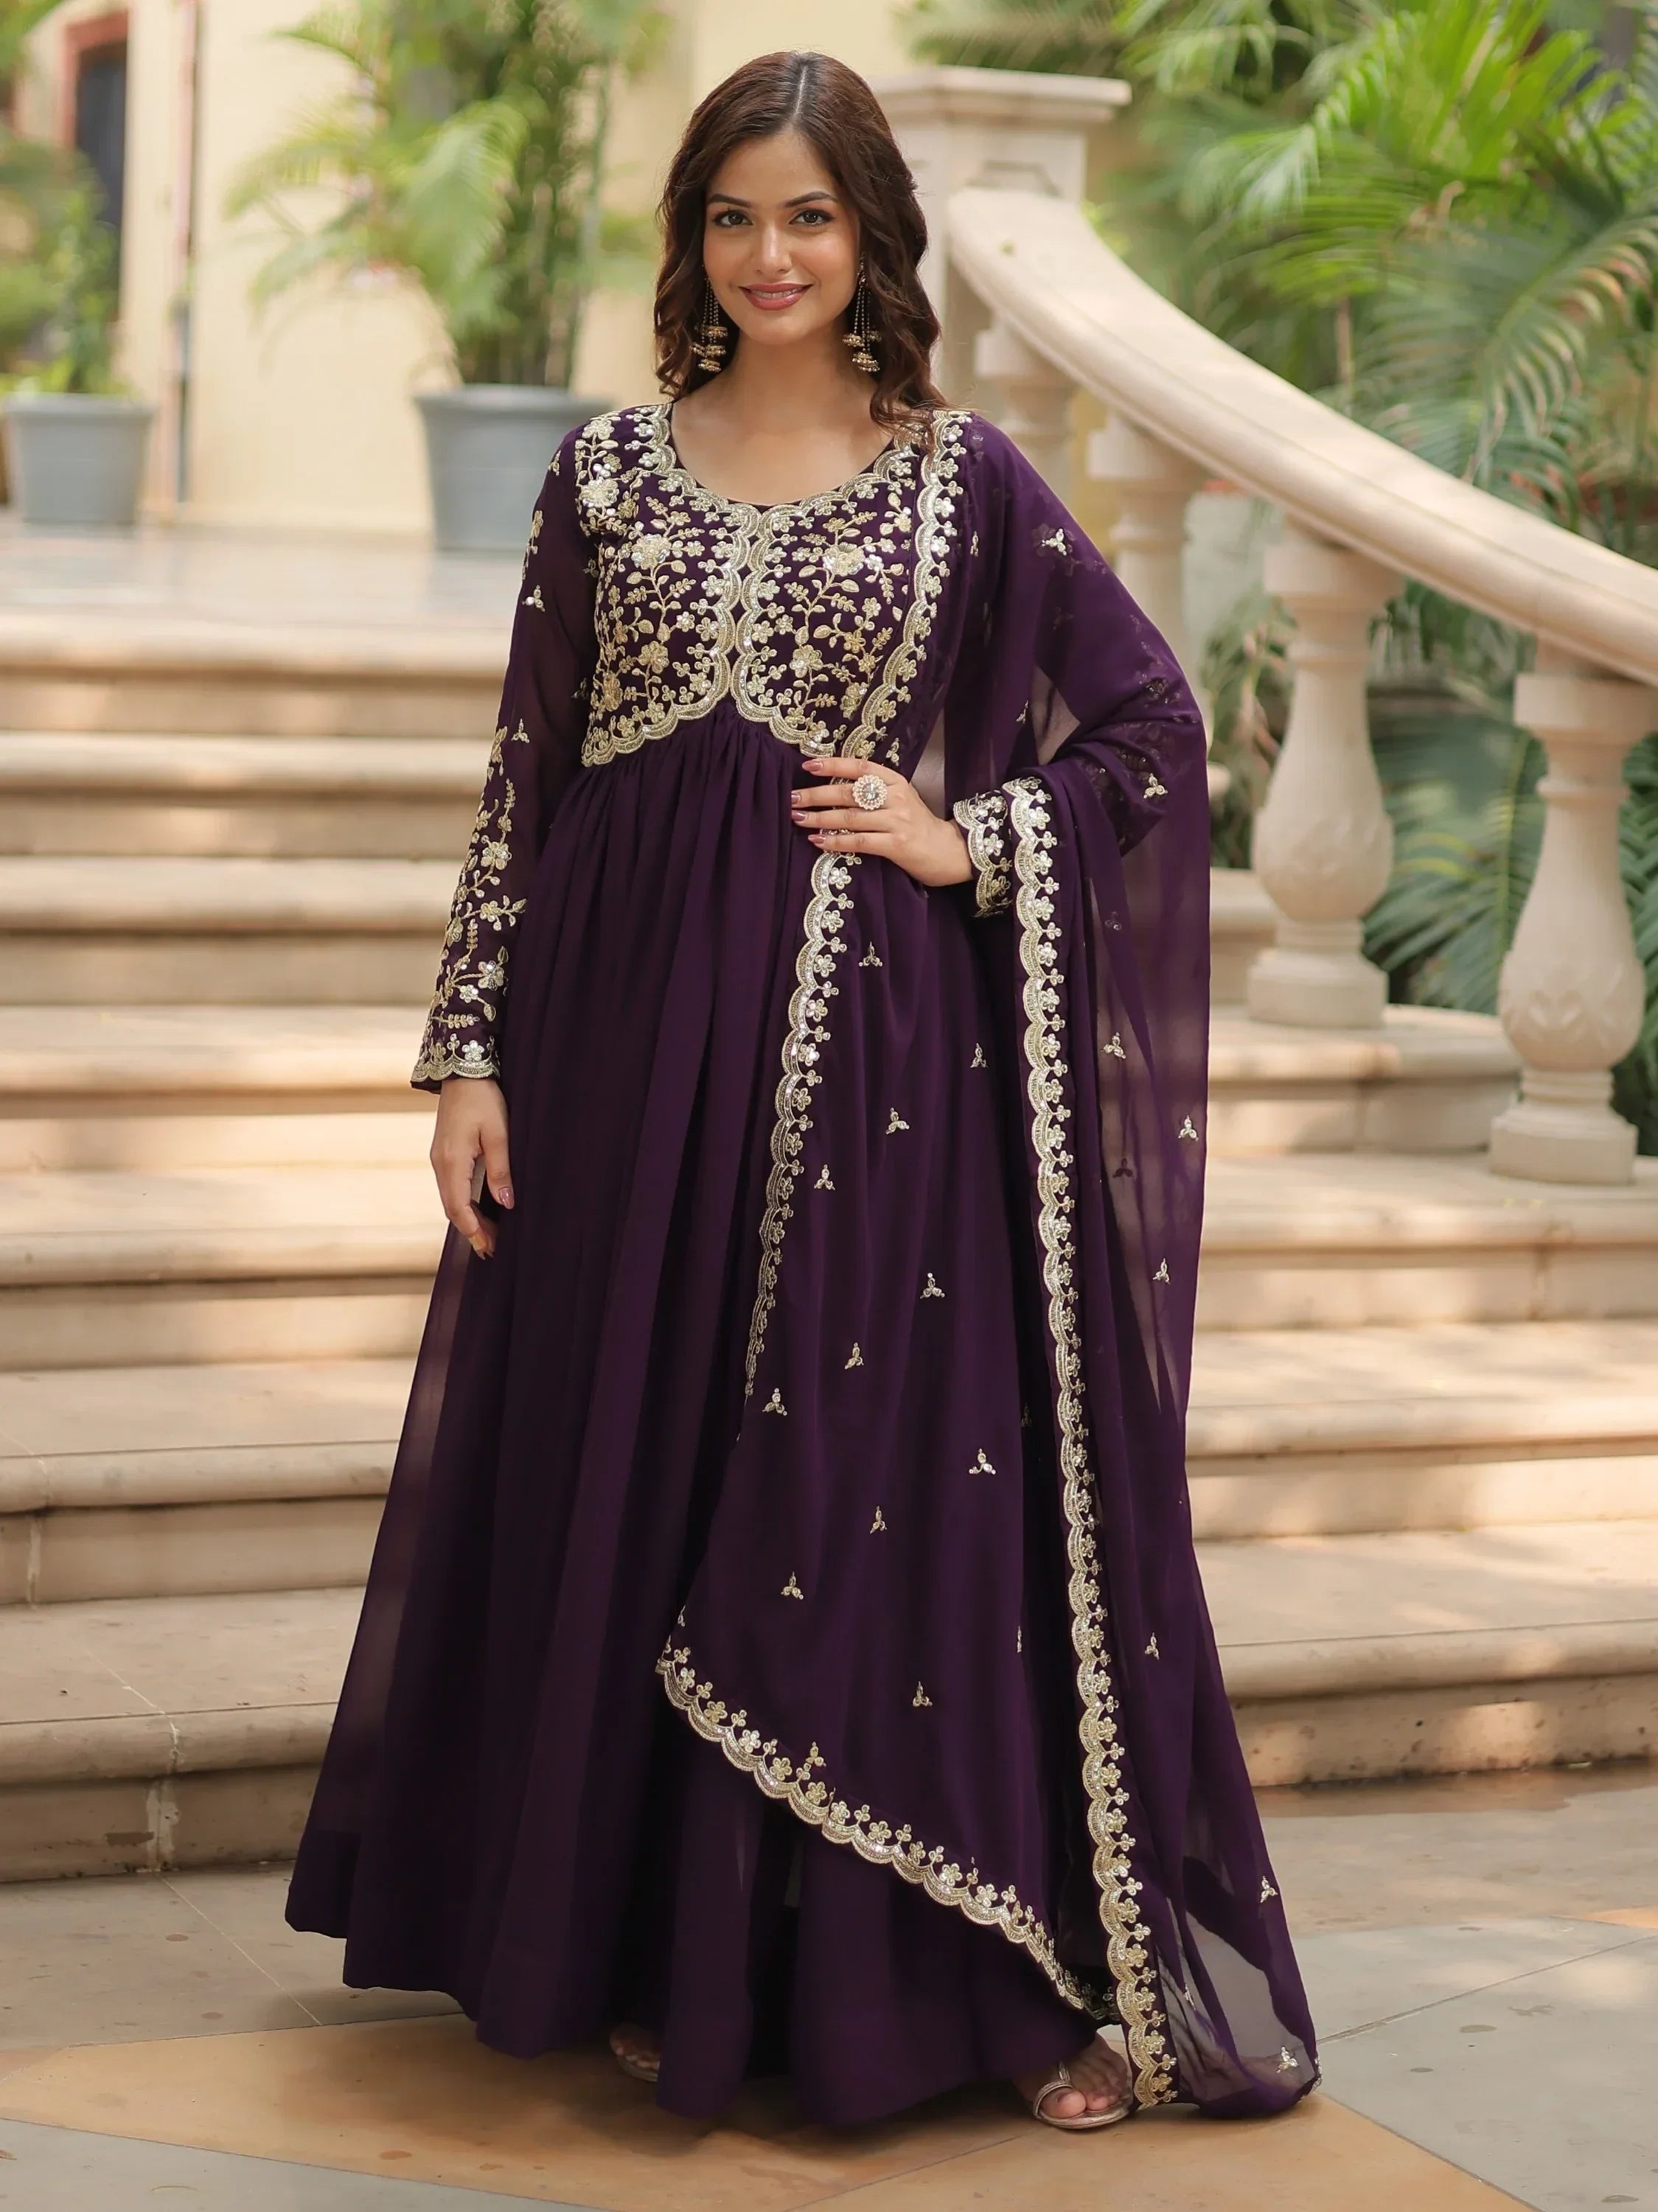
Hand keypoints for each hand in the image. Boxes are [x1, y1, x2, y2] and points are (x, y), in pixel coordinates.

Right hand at [432, 1077, 512, 1257]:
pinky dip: (463, 1203)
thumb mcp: (499, 1134)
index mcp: (452, 1161)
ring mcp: (438, 1158)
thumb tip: (506, 1203)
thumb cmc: (484, 1099)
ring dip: (467, 1218)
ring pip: (450, 1198)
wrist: (462, 1071)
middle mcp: (439, 1163)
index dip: (473, 1230)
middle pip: (452, 1208)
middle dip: (472, 1230)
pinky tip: (477, 1210)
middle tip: (492, 1249)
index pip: (458, 1207)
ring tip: (487, 1236)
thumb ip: (501, 1170)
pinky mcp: (443, 1153)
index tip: (489, 1247)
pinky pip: (450, 1186)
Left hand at [790, 758, 972, 887]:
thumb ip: (875, 791)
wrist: (948, 851)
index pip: (860, 768)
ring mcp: (897, 821)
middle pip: (848, 793)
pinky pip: (859, 841)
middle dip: (816, 794)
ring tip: (798, 817)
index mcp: (895, 781)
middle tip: (793, 797)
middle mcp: (895, 797)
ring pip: (850, 817)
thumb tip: (834, 787)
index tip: (808, 765)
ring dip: (820, 818)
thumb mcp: (900, 799)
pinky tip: (817, 841)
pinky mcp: (897, 845)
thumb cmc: (917, 825)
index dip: (833, 765)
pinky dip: (835, 841)